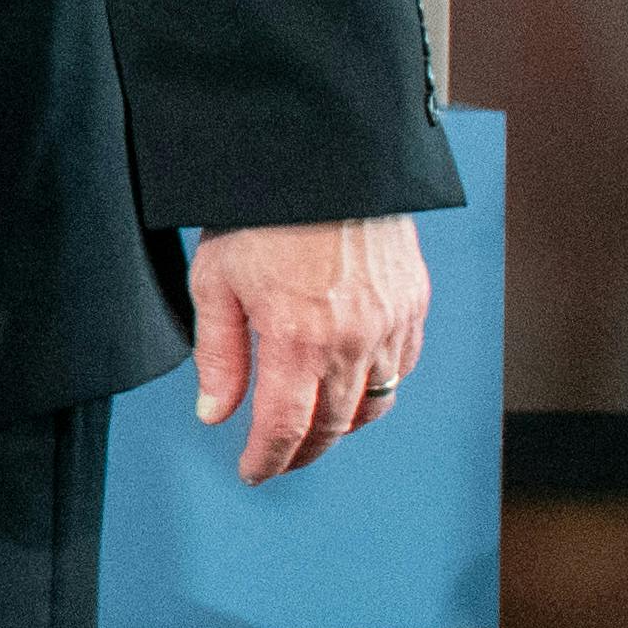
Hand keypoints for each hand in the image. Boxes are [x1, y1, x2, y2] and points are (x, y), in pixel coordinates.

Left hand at [182, 215, 430, 483]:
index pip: (286, 428)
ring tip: (315, 430)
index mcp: (297, 338)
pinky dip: (379, 388)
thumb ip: (219, 355)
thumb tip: (214, 413)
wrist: (321, 156)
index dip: (267, 459)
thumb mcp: (215, 280)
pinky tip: (355, 387)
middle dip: (303, 451)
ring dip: (343, 426)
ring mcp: (390, 321)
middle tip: (279, 459)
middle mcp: (352, 338)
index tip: (253, 471)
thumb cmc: (258, 210)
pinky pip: (403, 366)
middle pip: (333, 424)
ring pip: (375, 402)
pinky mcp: (413, 301)